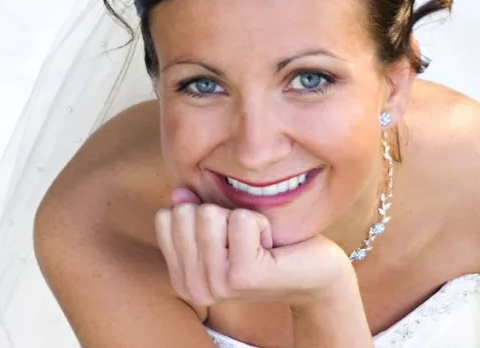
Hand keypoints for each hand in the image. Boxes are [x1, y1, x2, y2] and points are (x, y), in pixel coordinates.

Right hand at [154, 188, 354, 308]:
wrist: (313, 273)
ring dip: (241, 218)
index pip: (166, 217)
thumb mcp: (222, 228)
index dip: (199, 213)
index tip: (224, 235)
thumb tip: (178, 191)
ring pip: (210, 213)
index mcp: (183, 279)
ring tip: (256, 242)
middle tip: (243, 239)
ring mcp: (218, 284)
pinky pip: (241, 219)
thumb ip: (193, 211)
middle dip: (219, 214)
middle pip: (185, 213)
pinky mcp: (243, 275)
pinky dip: (260, 222)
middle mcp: (195, 288)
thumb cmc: (266, 245)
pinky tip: (270, 245)